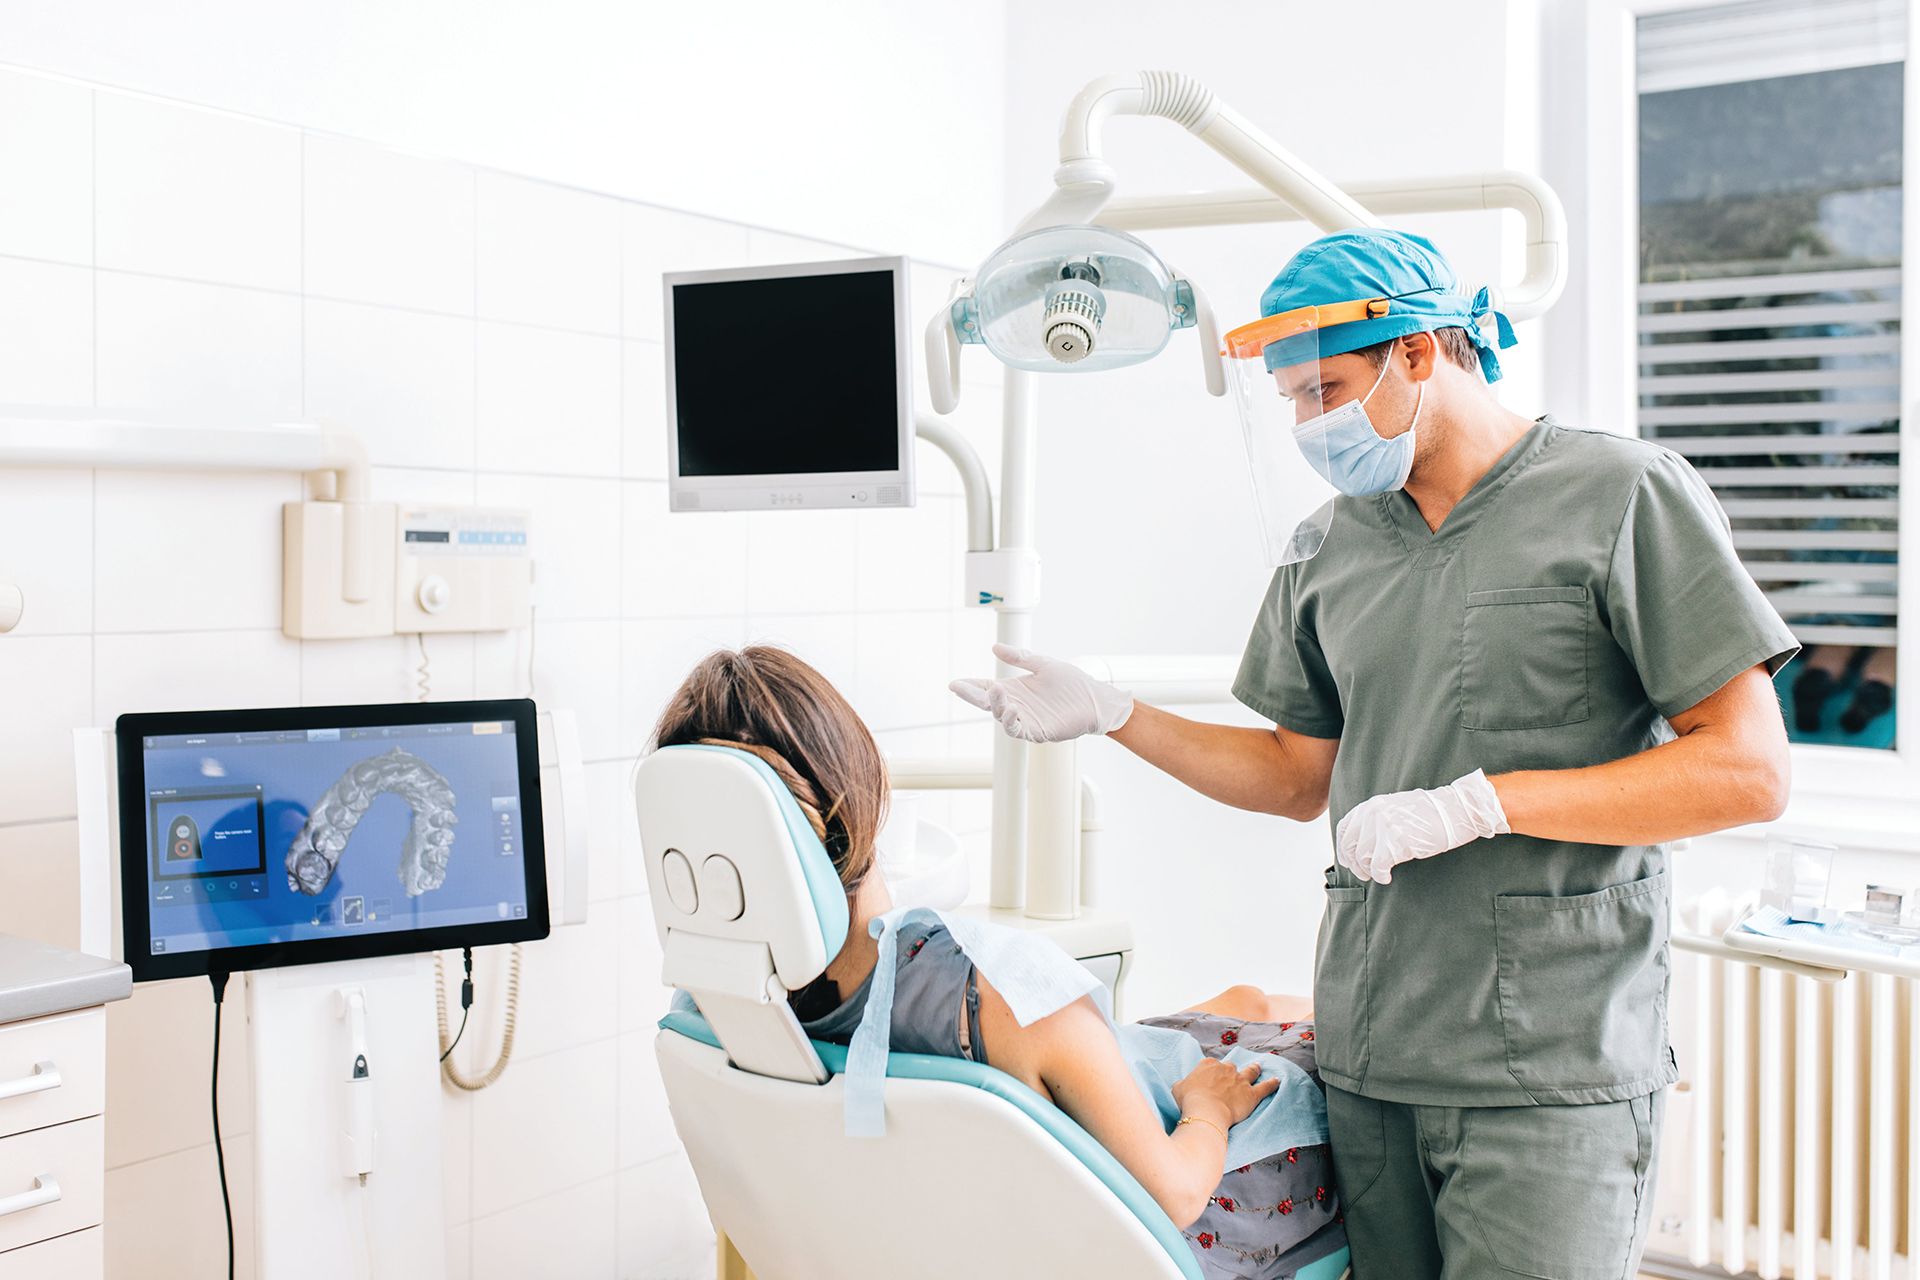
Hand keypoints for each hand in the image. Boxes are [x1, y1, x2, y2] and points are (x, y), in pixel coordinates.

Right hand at [949, 644, 1133, 742]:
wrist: (1096, 699)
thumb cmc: (1072, 683)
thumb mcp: (1043, 664)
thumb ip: (1020, 657)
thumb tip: (994, 647)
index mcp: (1014, 690)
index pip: (986, 688)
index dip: (970, 687)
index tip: (954, 683)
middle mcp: (1016, 705)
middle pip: (987, 703)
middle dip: (972, 696)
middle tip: (960, 688)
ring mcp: (1026, 720)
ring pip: (1001, 717)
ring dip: (995, 706)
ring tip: (997, 692)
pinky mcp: (1038, 732)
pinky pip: (1019, 731)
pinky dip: (1011, 722)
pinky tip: (1011, 710)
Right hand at [1171, 1057, 1279, 1131]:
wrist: (1206, 1111)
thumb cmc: (1189, 1100)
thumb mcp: (1178, 1088)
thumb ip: (1183, 1083)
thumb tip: (1184, 1085)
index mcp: (1208, 1064)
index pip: (1212, 1065)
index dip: (1213, 1072)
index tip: (1212, 1078)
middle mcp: (1226, 1069)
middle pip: (1231, 1067)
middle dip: (1232, 1071)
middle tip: (1233, 1075)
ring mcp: (1240, 1080)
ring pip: (1250, 1072)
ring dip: (1254, 1069)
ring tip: (1258, 1067)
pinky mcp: (1251, 1094)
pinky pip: (1265, 1087)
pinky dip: (1272, 1084)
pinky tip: (1278, 1081)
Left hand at [1335, 769, 1509, 883]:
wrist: (1454, 810)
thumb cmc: (1428, 814)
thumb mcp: (1394, 809)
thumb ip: (1375, 821)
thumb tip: (1360, 844)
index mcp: (1371, 805)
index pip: (1344, 829)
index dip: (1344, 849)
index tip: (1349, 862)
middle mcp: (1373, 814)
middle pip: (1350, 846)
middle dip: (1355, 864)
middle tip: (1364, 874)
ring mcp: (1384, 827)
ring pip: (1362, 858)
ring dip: (1369, 871)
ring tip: (1380, 875)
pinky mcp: (1397, 841)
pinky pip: (1377, 865)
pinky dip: (1380, 875)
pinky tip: (1387, 877)